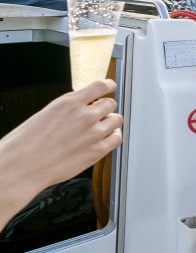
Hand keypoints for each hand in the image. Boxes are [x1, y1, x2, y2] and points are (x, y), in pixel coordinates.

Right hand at [0, 80, 121, 196]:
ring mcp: (93, 133)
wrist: (21, 166)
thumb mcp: (47, 113)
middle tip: (98, 115)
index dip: (108, 86)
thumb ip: (70, 108)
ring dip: (110, 122)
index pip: (101, 86)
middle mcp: (85, 115)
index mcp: (70, 103)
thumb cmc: (27, 142)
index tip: (110, 87)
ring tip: (100, 128)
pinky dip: (113, 137)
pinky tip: (105, 139)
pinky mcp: (97, 151)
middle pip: (111, 103)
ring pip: (117, 119)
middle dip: (104, 108)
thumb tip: (86, 105)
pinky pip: (117, 138)